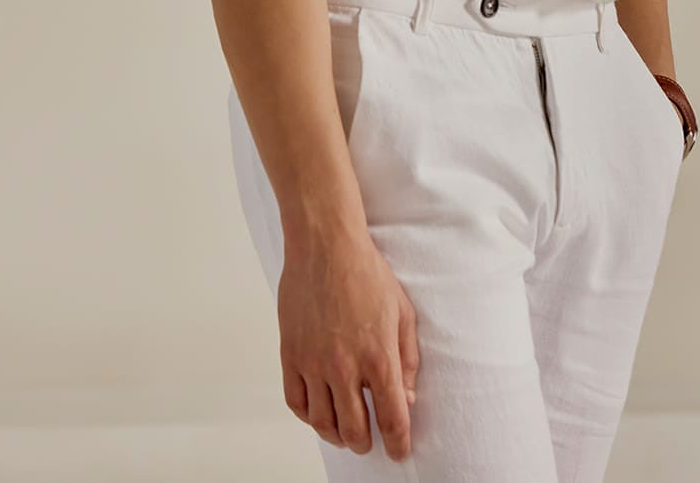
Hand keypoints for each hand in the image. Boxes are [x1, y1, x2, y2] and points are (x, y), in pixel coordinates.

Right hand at [277, 227, 419, 461]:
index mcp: (379, 356)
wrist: (326, 246)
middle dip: (366, 442)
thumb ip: (408, 359)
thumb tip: (407, 397)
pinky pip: (296, 403)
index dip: (398, 443)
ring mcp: (314, 363)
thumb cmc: (366, 273)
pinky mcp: (291, 355)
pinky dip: (309, 417)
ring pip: (323, 423)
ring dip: (337, 435)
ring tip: (346, 432)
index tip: (399, 452)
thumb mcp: (402, 312)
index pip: (391, 418)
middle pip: (355, 429)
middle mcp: (345, 366)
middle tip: (370, 440)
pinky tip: (319, 412)